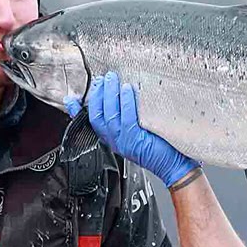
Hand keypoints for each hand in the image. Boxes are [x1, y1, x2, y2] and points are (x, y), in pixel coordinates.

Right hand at [67, 71, 199, 186]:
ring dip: (109, 94)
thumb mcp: (140, 130)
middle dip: (97, 95)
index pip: (91, 123)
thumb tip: (126, 91)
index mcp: (114, 139)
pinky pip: (126, 118)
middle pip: (97, 115)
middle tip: (102, 79)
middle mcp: (116, 141)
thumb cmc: (162, 148)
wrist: (175, 167)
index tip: (71, 99)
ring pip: (110, 114)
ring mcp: (125, 141)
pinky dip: (126, 102)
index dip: (77, 111)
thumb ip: (130, 116)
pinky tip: (128, 89)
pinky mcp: (136, 140)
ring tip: (112, 79)